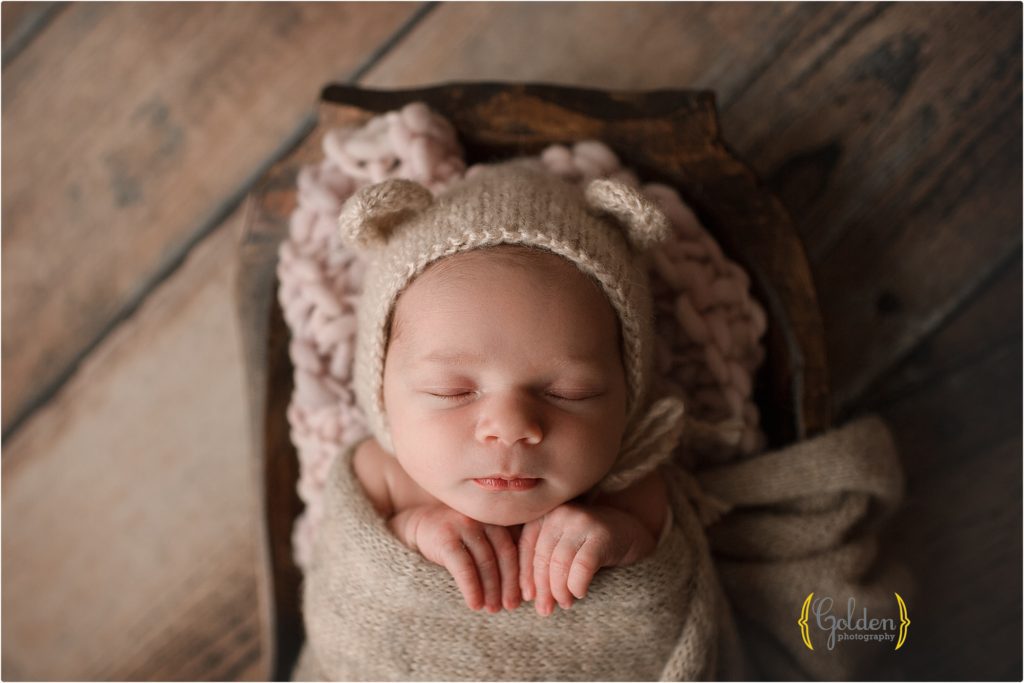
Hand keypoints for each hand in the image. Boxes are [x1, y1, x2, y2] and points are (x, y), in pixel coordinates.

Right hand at [390, 505, 520, 612]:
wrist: (415, 527)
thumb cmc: (455, 541)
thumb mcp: (480, 539)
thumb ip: (498, 551)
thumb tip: (521, 588)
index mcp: (495, 518)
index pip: (514, 547)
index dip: (521, 574)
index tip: (524, 597)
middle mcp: (482, 517)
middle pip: (503, 554)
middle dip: (508, 584)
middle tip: (509, 607)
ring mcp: (463, 524)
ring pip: (485, 561)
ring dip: (491, 589)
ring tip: (492, 609)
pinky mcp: (445, 536)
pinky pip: (464, 567)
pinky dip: (471, 588)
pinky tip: (474, 604)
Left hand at [518, 503, 654, 615]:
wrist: (633, 528)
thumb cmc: (593, 543)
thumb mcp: (564, 545)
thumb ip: (545, 559)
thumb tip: (528, 595)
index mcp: (547, 513)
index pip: (526, 546)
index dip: (525, 575)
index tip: (527, 597)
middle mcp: (561, 513)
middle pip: (542, 556)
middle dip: (542, 588)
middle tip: (544, 610)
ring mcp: (581, 521)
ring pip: (559, 563)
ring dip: (559, 590)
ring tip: (565, 603)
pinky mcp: (601, 535)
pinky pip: (582, 566)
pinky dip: (577, 585)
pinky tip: (580, 593)